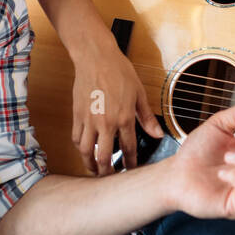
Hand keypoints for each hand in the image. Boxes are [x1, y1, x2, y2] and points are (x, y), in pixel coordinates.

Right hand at [71, 38, 162, 174]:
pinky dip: (80, 147)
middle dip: (107, 171)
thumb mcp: (139, 93)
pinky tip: (85, 150)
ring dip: (90, 164)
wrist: (95, 57)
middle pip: (103, 157)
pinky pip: (76, 138)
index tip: (131, 169)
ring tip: (94, 169)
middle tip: (110, 176)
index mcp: (124, 118)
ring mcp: (89, 120)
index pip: (128, 148)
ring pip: (86, 151)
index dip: (130, 163)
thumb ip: (147, 117)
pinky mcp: (76, 115)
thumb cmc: (119, 71)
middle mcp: (105, 122)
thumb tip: (158, 134)